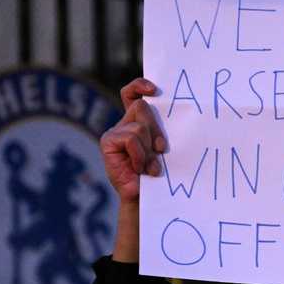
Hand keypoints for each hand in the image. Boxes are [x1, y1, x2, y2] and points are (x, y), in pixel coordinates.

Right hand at [100, 78, 166, 203]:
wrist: (144, 197)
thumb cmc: (157, 173)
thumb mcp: (161, 149)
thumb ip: (160, 131)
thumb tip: (175, 115)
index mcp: (138, 121)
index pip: (132, 94)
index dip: (140, 86)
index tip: (154, 90)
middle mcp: (124, 123)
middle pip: (142, 107)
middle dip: (156, 129)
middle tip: (161, 150)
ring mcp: (115, 132)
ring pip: (139, 126)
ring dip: (149, 149)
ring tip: (150, 166)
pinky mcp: (108, 142)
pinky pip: (130, 138)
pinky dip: (139, 154)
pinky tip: (138, 167)